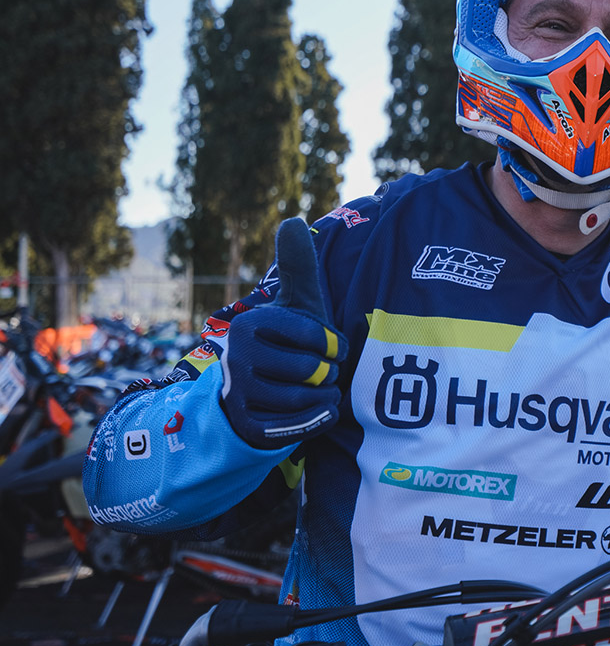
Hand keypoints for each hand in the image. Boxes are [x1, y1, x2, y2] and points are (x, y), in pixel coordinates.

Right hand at [220, 218, 346, 448]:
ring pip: (307, 398)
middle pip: (312, 369)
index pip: (317, 336)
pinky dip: (318, 419)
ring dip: (325, 396)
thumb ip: (298, 267)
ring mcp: (240, 394)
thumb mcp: (295, 306)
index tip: (330, 347)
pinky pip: (300, 426)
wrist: (257, 397)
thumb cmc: (287, 345)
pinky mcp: (249, 426)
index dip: (335, 345)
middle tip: (321, 371)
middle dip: (329, 373)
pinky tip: (314, 410)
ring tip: (316, 389)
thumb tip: (291, 219)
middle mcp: (237, 358)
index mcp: (251, 324)